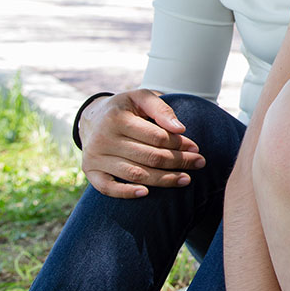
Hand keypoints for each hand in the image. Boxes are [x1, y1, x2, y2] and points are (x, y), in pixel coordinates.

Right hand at [78, 89, 205, 197]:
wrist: (92, 118)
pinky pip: (108, 188)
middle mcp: (103, 139)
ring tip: (186, 179)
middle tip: (200, 163)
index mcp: (117, 118)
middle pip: (149, 156)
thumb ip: (161, 109)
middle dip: (178, 161)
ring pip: (135, 174)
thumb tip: (180, 129)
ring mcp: (95, 157)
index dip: (179, 144)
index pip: (156, 137)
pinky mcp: (90, 172)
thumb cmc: (125, 108)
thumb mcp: (141, 97)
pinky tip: (147, 193)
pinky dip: (127, 193)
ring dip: (163, 179)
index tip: (196, 148)